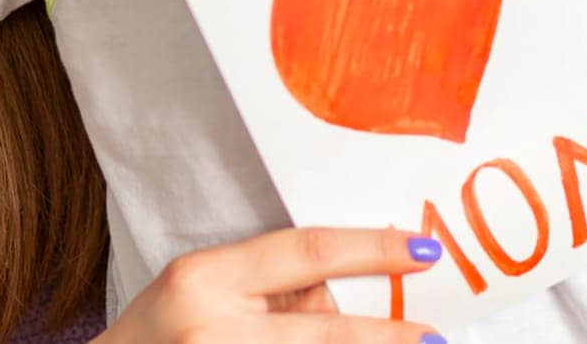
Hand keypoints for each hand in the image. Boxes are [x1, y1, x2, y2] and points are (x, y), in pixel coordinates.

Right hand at [99, 227, 445, 343]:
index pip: (306, 252)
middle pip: (323, 330)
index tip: (423, 250)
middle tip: (434, 338)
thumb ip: (266, 287)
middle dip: (386, 338)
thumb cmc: (152, 338)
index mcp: (203, 278)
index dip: (372, 250)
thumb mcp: (197, 290)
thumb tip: (344, 296)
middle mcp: (210, 329)